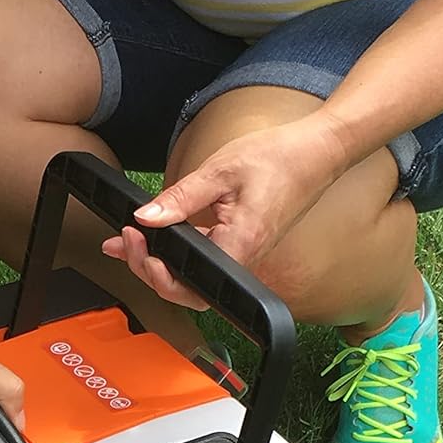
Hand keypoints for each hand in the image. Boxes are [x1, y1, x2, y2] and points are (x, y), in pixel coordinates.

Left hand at [102, 111, 347, 308]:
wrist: (318, 152)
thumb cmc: (281, 158)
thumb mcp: (220, 171)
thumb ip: (180, 199)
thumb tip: (146, 217)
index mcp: (238, 248)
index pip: (186, 288)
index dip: (153, 273)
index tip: (134, 238)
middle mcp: (242, 261)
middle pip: (184, 290)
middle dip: (147, 270)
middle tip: (123, 240)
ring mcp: (241, 256)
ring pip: (191, 276)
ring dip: (156, 262)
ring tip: (128, 240)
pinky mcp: (240, 245)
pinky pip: (203, 258)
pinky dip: (175, 249)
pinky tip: (155, 233)